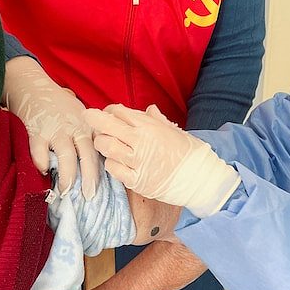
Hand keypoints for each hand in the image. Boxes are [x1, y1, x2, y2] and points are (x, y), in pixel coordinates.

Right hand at [3, 57, 99, 197]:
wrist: (31, 85)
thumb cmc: (56, 102)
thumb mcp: (78, 112)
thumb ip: (85, 132)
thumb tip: (94, 157)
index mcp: (85, 125)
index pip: (98, 150)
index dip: (100, 170)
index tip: (100, 187)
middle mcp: (74, 128)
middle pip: (86, 156)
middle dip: (89, 178)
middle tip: (88, 196)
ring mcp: (55, 129)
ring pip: (66, 157)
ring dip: (67, 176)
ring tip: (66, 191)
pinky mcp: (36, 131)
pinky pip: (39, 152)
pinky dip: (41, 164)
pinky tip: (42, 172)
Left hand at [84, 104, 239, 216]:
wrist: (200, 179)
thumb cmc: (189, 153)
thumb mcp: (175, 130)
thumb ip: (157, 120)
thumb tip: (149, 109)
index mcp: (149, 126)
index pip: (118, 111)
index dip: (108, 111)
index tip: (107, 114)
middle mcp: (140, 142)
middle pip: (105, 126)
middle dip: (93, 120)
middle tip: (90, 120)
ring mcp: (136, 162)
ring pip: (105, 147)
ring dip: (101, 143)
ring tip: (104, 143)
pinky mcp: (136, 180)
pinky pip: (113, 168)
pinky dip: (110, 163)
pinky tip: (116, 161)